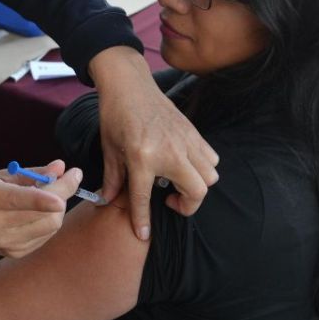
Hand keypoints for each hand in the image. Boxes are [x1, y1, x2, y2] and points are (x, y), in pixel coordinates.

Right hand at [0, 160, 80, 257]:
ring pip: (50, 225)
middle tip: (67, 180)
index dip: (45, 195)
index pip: (17, 198)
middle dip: (62, 194)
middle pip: (42, 214)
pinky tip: (39, 213)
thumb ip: (33, 173)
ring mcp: (4, 242)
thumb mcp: (1, 176)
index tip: (72, 180)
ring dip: (58, 208)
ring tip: (49, 197)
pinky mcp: (15, 252)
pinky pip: (47, 235)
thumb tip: (61, 167)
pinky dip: (50, 220)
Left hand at [90, 47, 218, 239]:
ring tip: (177, 182)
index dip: (143, 220)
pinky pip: (211, 158)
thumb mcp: (109, 149)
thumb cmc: (115, 115)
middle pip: (197, 191)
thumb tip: (108, 201)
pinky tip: (183, 165)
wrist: (129, 84)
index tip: (144, 234)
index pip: (143, 198)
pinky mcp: (193, 132)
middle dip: (187, 205)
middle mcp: (169, 151)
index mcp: (142, 157)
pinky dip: (203, 167)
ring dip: (196, 186)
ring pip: (209, 176)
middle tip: (169, 200)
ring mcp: (185, 140)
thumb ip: (112, 178)